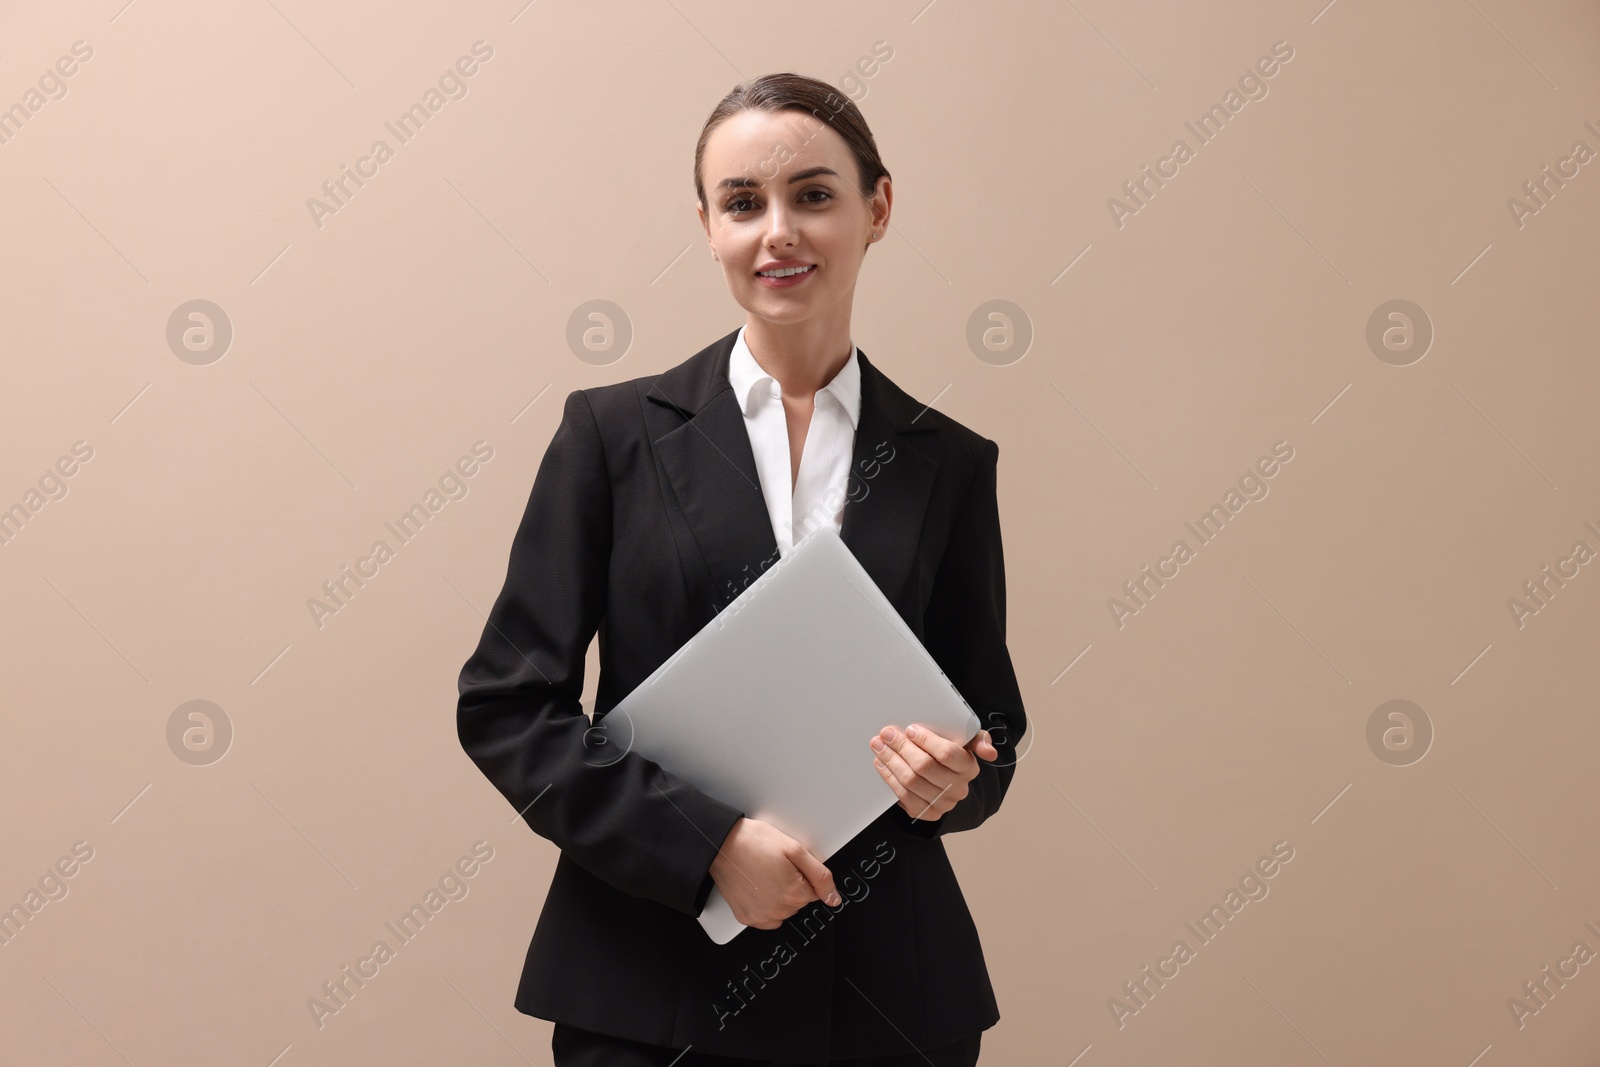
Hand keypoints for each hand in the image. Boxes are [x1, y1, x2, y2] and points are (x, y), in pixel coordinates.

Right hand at [708, 817, 839, 929]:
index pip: (814, 891)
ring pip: (783, 910)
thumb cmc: (755, 842)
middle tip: (774, 866)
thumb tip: (834, 898)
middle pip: (799, 901)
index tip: (788, 864)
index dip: (803, 874)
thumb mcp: (795, 849)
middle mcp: (779, 910)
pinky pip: (766, 917)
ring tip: (764, 874)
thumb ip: (820, 876)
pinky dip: (764, 904)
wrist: (721, 844)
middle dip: (792, 884)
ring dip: (778, 895)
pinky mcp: (747, 918)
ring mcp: (761, 916)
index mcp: (794, 894)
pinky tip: (757, 887)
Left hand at [870, 724, 996, 823]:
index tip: (910, 729)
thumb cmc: (954, 754)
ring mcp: (942, 803)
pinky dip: (889, 778)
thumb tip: (989, 753)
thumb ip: (979, 739)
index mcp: (968, 767)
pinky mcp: (926, 813)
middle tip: (886, 733)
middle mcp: (957, 788)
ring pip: (910, 782)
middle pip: (924, 767)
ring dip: (890, 761)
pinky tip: (882, 764)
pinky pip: (903, 796)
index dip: (926, 740)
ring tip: (879, 745)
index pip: (947, 753)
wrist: (947, 780)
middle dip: (901, 747)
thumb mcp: (968, 742)